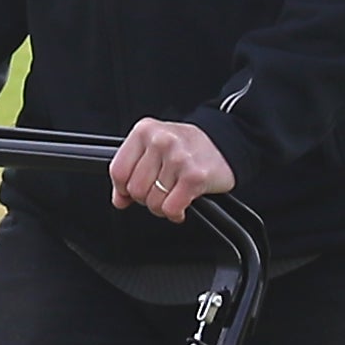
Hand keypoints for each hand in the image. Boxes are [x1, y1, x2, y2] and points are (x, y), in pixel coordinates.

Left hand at [109, 116, 234, 219]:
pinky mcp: (195, 176)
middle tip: (160, 191)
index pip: (118, 171)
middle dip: (146, 198)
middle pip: (135, 190)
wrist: (225, 143)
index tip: (130, 193)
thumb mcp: (154, 147)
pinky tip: (182, 205)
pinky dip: (175, 213)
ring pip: (153, 202)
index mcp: (144, 131)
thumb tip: (118, 200)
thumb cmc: (188, 146)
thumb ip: (131, 170)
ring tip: (173, 195)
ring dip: (162, 207)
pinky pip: (171, 208)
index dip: (122, 189)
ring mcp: (178, 158)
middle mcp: (160, 141)